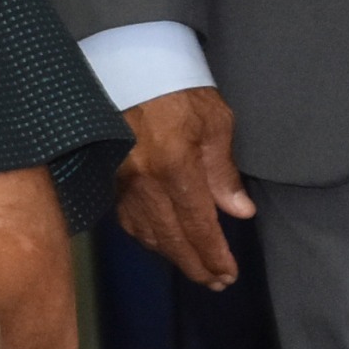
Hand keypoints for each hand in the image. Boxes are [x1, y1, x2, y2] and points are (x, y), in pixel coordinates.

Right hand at [117, 85, 251, 288]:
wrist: (132, 66)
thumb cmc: (181, 89)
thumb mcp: (216, 122)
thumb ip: (224, 172)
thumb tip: (239, 212)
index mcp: (174, 166)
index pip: (198, 225)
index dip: (214, 255)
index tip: (228, 274)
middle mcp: (144, 182)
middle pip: (171, 239)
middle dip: (196, 265)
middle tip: (217, 283)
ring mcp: (121, 182)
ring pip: (147, 235)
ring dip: (173, 257)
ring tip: (196, 268)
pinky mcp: (109, 178)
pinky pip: (128, 220)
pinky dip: (148, 238)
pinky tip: (164, 244)